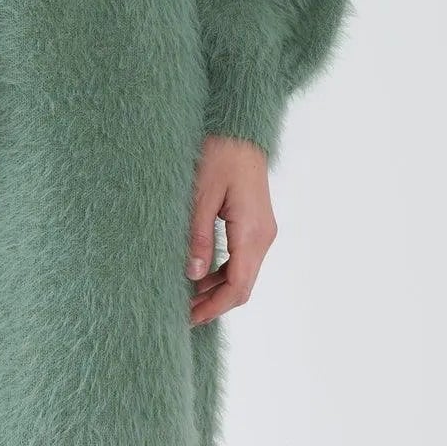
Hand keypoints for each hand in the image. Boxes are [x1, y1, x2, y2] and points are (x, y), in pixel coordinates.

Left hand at [185, 134, 277, 325]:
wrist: (241, 127)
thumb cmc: (220, 152)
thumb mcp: (202, 194)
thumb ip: (198, 236)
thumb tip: (193, 274)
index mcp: (252, 232)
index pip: (238, 286)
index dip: (214, 307)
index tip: (189, 318)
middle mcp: (263, 236)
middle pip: (243, 285)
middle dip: (214, 303)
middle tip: (183, 313)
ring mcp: (262, 230)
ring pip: (243, 273)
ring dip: (217, 288)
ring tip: (187, 296)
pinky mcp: (256, 223)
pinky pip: (242, 257)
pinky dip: (223, 271)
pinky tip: (200, 273)